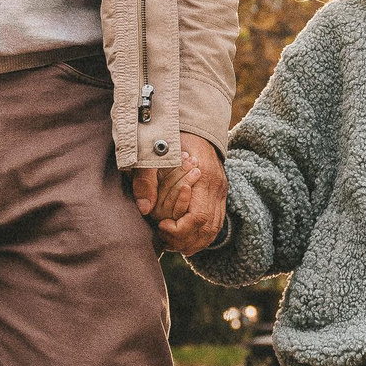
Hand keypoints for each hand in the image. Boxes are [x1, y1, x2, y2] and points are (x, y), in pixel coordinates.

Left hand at [135, 135, 227, 254]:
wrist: (196, 124)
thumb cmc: (172, 137)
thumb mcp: (153, 153)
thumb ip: (146, 179)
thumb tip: (144, 209)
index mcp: (204, 177)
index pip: (198, 217)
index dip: (179, 229)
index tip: (161, 225)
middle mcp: (217, 188)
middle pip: (207, 229)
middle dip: (184, 240)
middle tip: (163, 236)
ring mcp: (221, 193)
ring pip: (213, 231)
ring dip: (193, 242)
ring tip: (172, 241)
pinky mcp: (219, 196)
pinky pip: (214, 225)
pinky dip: (200, 236)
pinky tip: (183, 237)